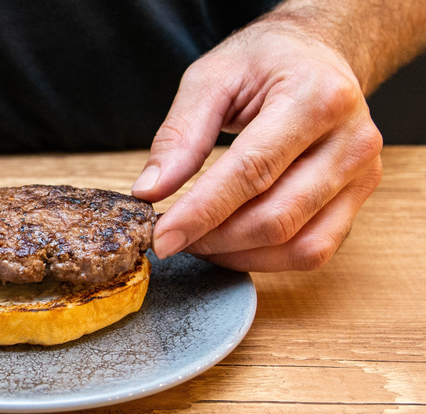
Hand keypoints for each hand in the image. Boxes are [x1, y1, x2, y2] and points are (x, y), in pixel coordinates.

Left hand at [132, 21, 382, 270]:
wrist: (316, 55)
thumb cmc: (265, 62)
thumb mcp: (211, 77)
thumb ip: (179, 134)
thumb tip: (150, 191)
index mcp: (317, 98)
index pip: (252, 170)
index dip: (201, 212)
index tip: (161, 236)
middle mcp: (351, 140)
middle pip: (276, 217)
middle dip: (213, 238)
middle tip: (169, 237)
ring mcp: (362, 175)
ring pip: (299, 246)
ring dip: (237, 255)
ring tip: (196, 240)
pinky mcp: (359, 199)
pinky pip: (314, 250)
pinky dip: (266, 258)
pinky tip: (231, 244)